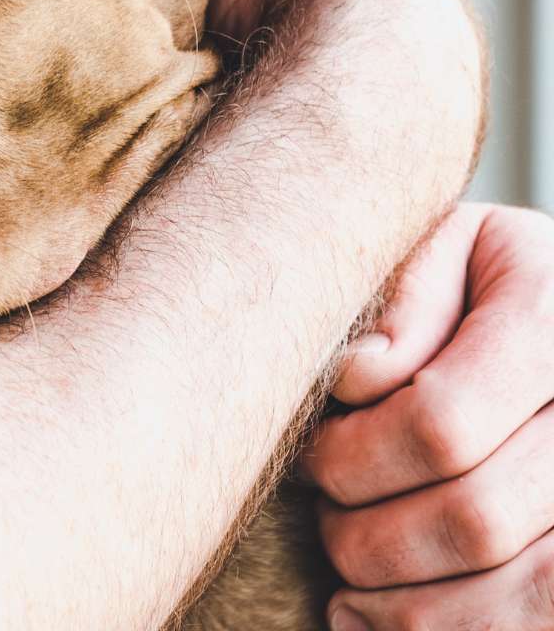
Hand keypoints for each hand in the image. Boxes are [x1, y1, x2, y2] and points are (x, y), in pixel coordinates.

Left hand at [302, 203, 553, 629]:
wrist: (553, 301)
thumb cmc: (479, 277)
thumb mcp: (441, 248)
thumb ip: (402, 302)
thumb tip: (359, 379)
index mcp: (553, 316)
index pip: (441, 425)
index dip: (354, 457)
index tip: (311, 458)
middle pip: (476, 518)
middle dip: (369, 535)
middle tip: (325, 518)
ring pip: (526, 594)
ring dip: (413, 606)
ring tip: (350, 581)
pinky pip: (542, 623)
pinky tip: (380, 621)